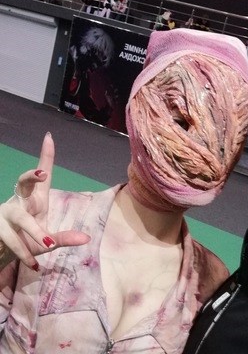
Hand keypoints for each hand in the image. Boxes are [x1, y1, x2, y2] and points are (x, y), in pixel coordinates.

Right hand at [0, 133, 89, 270]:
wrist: (3, 253)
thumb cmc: (28, 241)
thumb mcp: (48, 241)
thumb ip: (65, 238)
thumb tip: (86, 238)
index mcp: (35, 198)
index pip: (41, 174)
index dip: (45, 156)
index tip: (49, 137)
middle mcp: (19, 201)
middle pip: (22, 183)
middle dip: (31, 176)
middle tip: (41, 174)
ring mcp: (6, 214)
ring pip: (20, 217)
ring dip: (34, 231)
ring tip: (47, 245)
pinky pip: (11, 240)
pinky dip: (23, 252)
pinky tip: (33, 264)